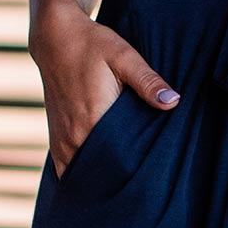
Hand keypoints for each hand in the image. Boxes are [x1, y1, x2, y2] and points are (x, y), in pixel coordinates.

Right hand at [30, 6, 179, 178]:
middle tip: (143, 188)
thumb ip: (148, 81)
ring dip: (99, 179)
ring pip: (81, 173)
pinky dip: (81, 174)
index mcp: (93, 119)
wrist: (55, 38)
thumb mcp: (124, 56)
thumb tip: (173, 101)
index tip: (151, 179)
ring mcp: (61, 138)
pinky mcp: (55, 136)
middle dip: (119, 180)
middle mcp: (74, 135)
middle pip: (100, 173)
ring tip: (121, 188)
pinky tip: (99, 179)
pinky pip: (66, 167)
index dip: (133, 173)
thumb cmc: (92, 45)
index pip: (116, 162)